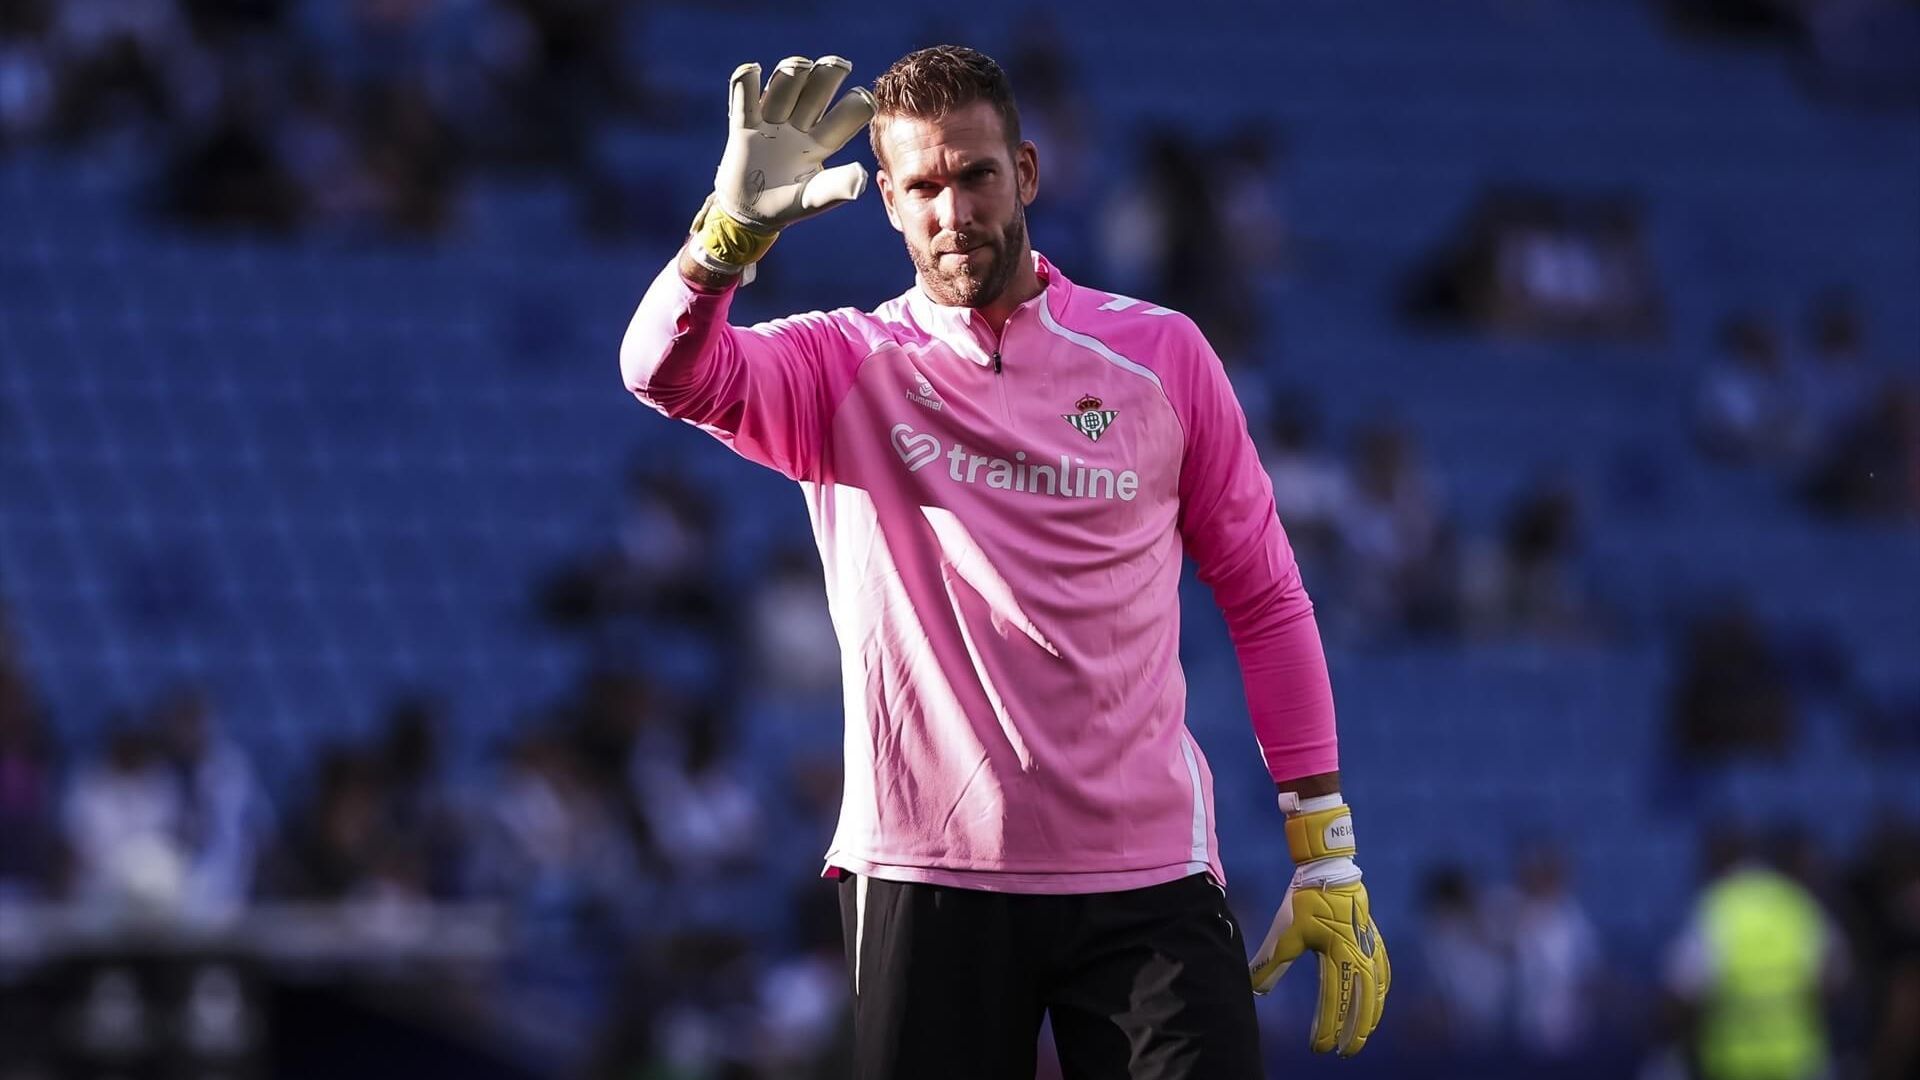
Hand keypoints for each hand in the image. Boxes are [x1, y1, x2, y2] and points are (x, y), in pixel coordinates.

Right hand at [689, 55, 875, 275]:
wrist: (748, 213)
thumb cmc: (786, 207)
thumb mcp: (812, 200)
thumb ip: (837, 188)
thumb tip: (863, 175)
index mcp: (822, 142)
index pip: (845, 118)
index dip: (856, 106)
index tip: (863, 99)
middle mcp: (800, 125)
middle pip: (817, 91)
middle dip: (828, 75)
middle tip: (839, 65)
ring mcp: (772, 122)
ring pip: (784, 87)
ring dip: (791, 73)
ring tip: (799, 66)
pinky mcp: (744, 125)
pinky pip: (744, 98)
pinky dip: (746, 81)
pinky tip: (753, 70)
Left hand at [1248, 797, 1389, 1055]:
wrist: (1329, 871)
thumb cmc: (1305, 901)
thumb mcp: (1285, 932)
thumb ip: (1272, 963)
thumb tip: (1257, 991)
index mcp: (1338, 954)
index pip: (1333, 1002)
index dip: (1327, 1028)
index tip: (1320, 1048)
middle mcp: (1359, 955)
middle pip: (1362, 1004)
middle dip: (1354, 1032)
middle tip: (1345, 1052)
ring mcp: (1370, 949)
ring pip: (1376, 992)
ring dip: (1370, 1017)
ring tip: (1361, 1036)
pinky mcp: (1374, 941)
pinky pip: (1383, 974)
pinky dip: (1381, 993)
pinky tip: (1376, 1003)